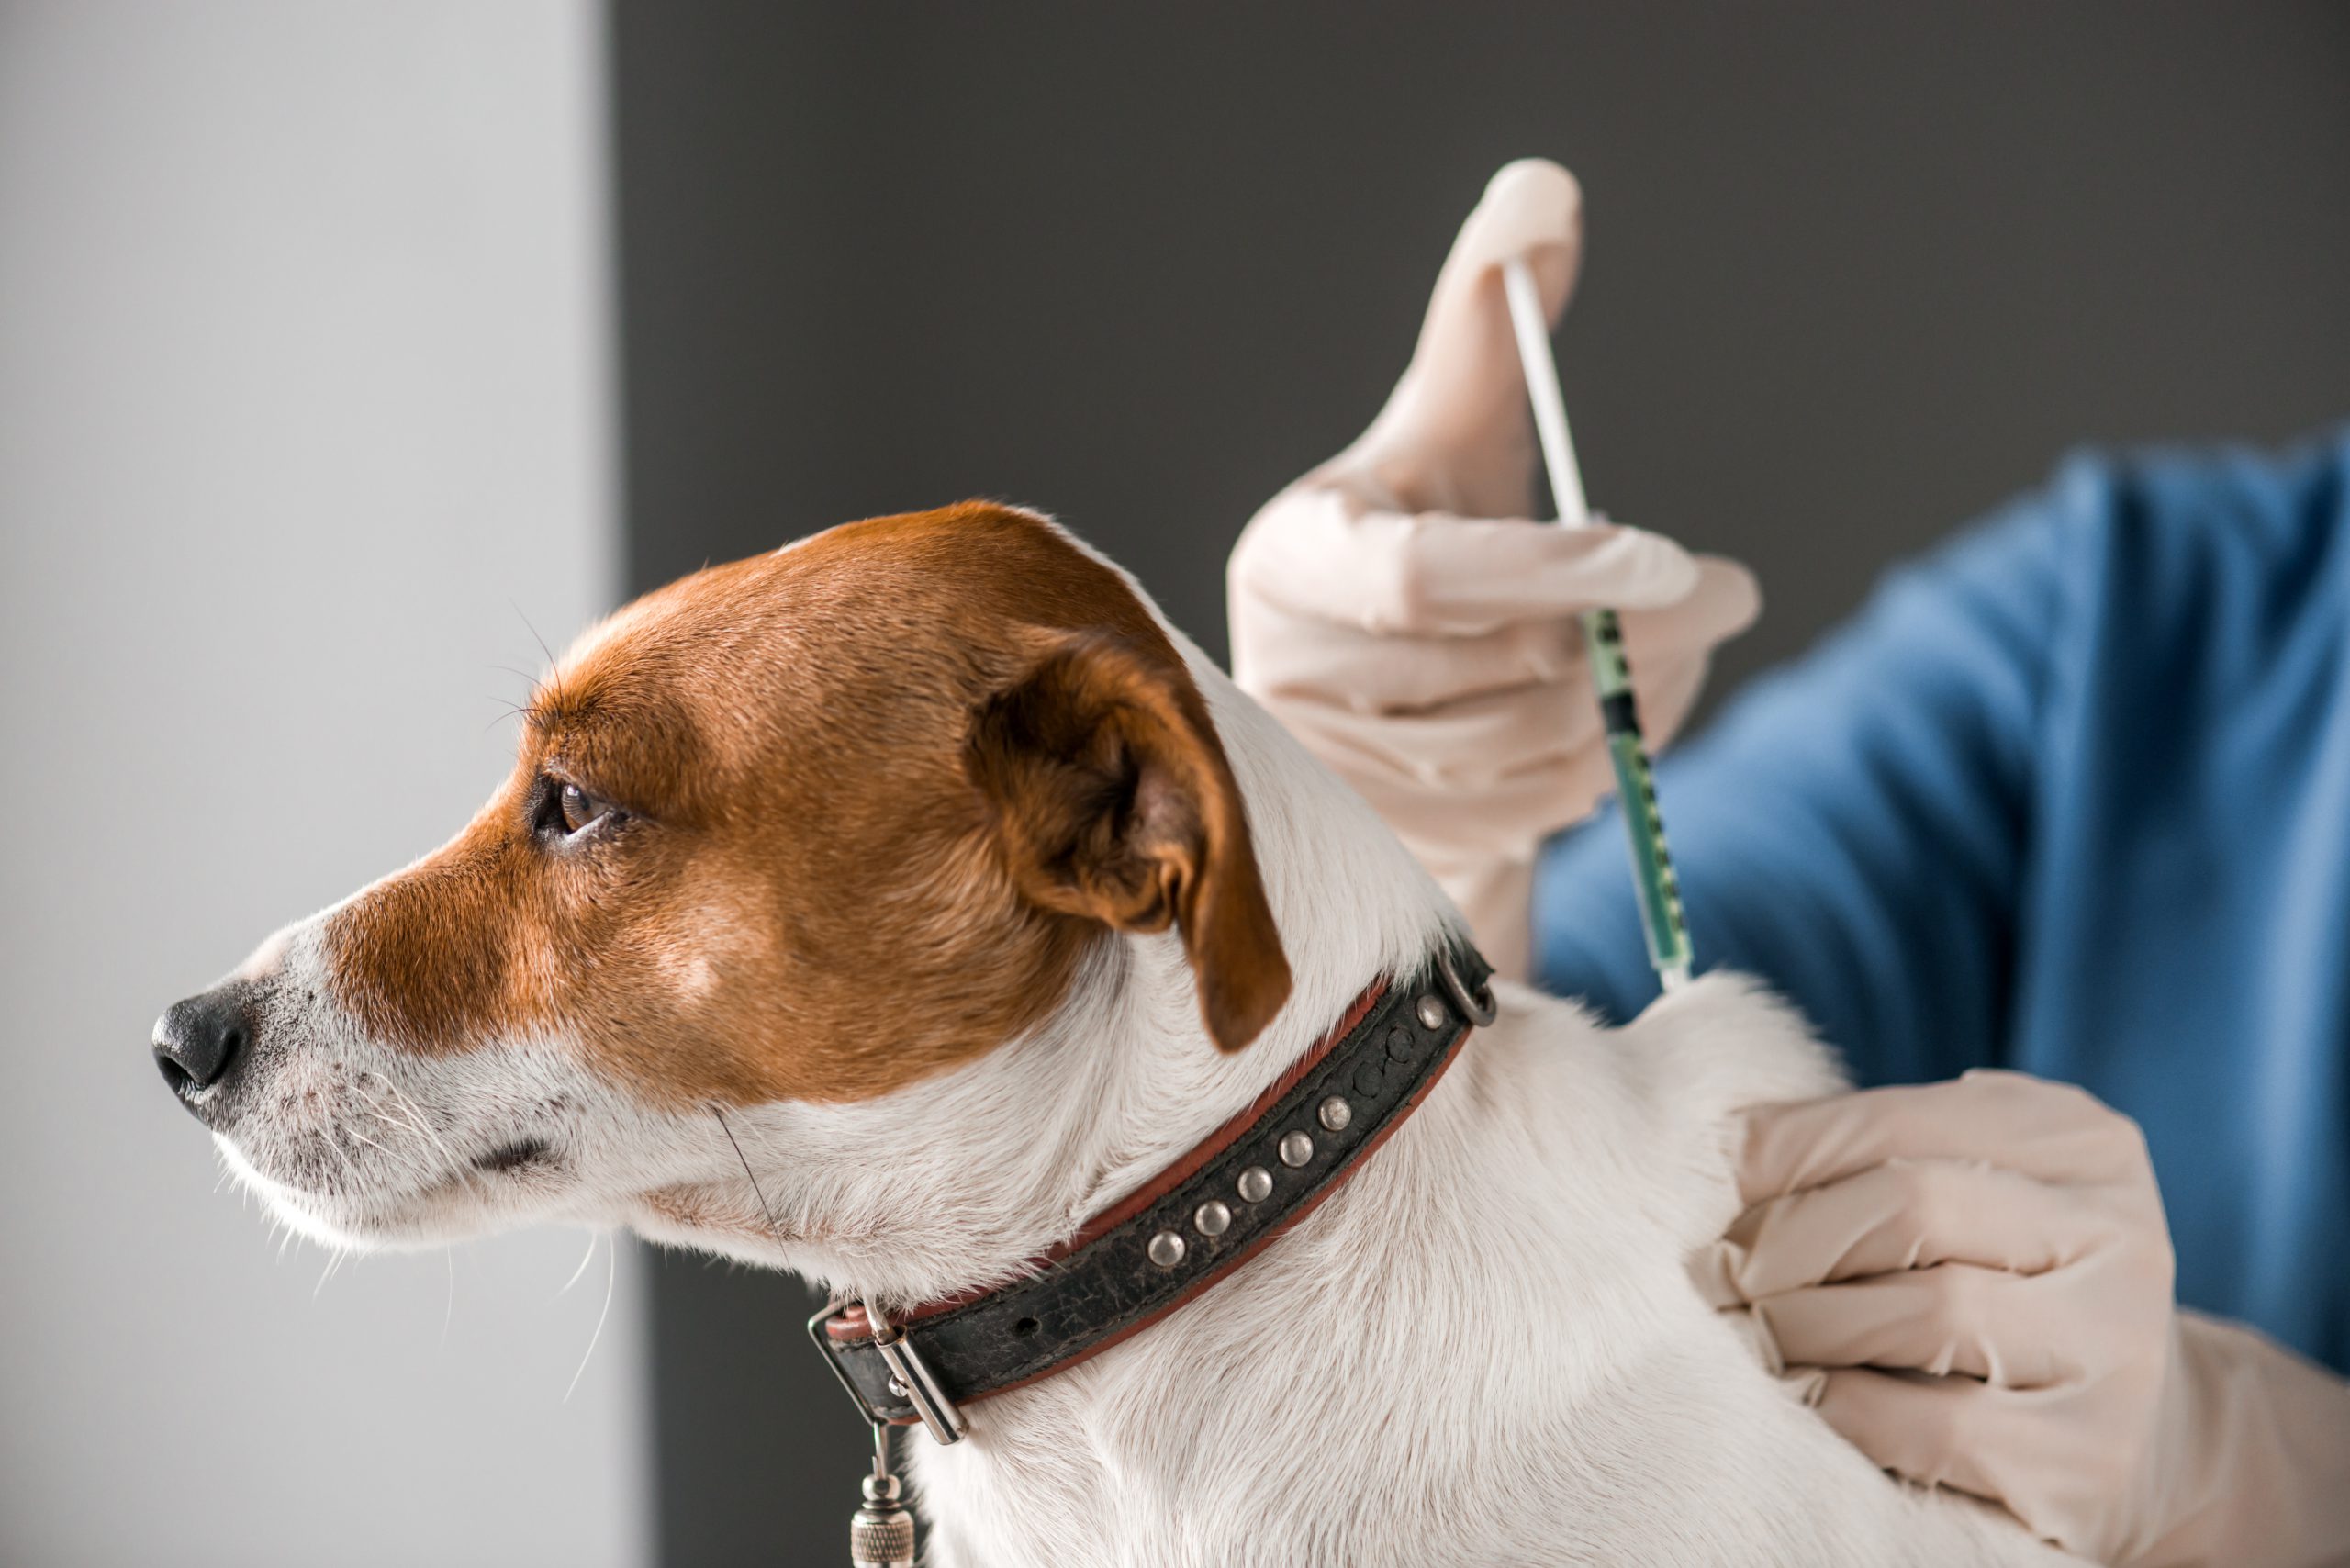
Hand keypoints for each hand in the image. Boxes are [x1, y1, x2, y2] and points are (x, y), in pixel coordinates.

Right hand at [1228, 161, 1755, 977]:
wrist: (1378, 699)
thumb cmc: (1420, 532)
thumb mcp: (1447, 429)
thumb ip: (1488, 319)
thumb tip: (1544, 192)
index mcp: (1294, 558)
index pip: (1425, 577)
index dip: (1554, 569)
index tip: (1678, 555)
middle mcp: (1290, 677)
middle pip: (1498, 672)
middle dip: (1638, 633)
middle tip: (1729, 590)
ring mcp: (1337, 779)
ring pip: (1530, 752)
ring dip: (1638, 701)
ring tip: (1680, 645)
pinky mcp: (1391, 848)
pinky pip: (1534, 818)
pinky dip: (1610, 768)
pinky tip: (1630, 717)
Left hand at [1699, 1070, 2349, 1565]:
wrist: (2142, 1433)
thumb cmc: (2008, 1286)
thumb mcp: (1972, 1190)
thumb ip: (1878, 1154)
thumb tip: (1728, 1150)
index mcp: (2080, 1142)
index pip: (1894, 1119)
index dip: (1779, 1152)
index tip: (1709, 1187)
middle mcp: (2119, 1234)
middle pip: (1909, 1204)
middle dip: (1784, 1239)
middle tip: (1714, 1272)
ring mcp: (2118, 1347)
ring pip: (1924, 1311)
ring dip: (1803, 1323)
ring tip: (1752, 1332)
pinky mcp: (2090, 1456)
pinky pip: (1935, 1424)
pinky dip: (1843, 1405)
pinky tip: (1802, 1395)